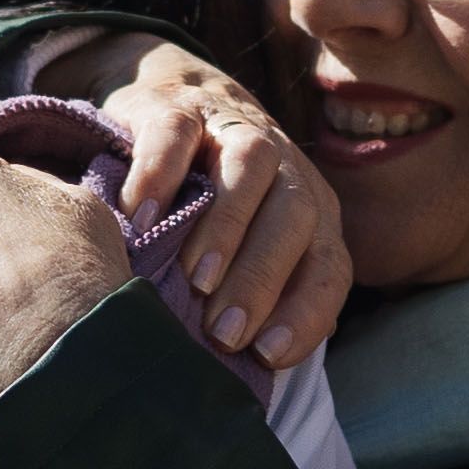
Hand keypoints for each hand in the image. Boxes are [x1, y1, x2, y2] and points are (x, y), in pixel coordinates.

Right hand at [36, 31, 351, 364]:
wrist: (174, 100)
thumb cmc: (211, 202)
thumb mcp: (243, 250)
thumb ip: (254, 296)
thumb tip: (251, 368)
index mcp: (311, 214)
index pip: (329, 266)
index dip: (306, 312)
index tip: (266, 355)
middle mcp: (286, 169)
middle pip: (296, 214)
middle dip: (264, 277)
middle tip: (223, 330)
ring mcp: (234, 129)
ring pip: (252, 165)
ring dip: (228, 225)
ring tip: (194, 279)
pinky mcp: (179, 105)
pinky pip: (177, 134)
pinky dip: (160, 175)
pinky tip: (140, 219)